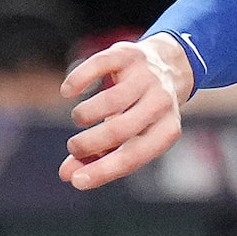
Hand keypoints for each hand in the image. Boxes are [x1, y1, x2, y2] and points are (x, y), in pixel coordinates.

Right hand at [59, 35, 192, 188]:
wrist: (169, 65)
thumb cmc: (144, 112)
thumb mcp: (131, 136)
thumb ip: (100, 156)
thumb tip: (67, 175)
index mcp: (167, 130)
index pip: (133, 156)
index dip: (103, 171)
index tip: (75, 181)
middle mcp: (160, 103)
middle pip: (119, 129)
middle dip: (89, 143)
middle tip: (74, 147)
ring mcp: (146, 76)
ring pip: (110, 100)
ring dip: (84, 115)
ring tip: (79, 119)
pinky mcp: (129, 54)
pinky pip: (99, 65)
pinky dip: (78, 80)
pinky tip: (68, 92)